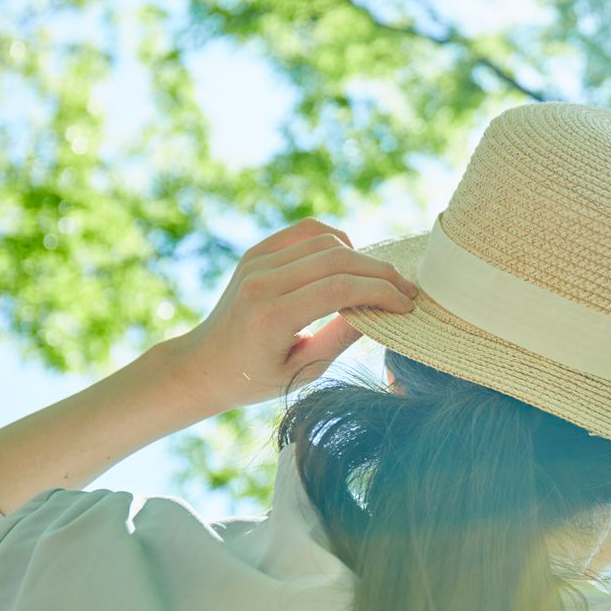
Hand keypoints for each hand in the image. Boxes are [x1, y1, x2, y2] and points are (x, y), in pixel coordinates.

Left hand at [170, 217, 418, 412]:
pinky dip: (336, 241)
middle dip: (381, 273)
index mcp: (271, 315)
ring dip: (362, 257)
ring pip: (327, 240)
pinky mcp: (257, 252)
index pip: (340, 288)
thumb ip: (341, 339)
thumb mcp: (304, 371)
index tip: (406, 305)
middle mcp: (261, 281)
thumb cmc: (255, 378)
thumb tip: (381, 311)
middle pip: (338, 259)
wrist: (204, 364)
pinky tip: (349, 261)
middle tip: (407, 291)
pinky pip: (307, 232)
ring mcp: (256, 261)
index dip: (381, 292)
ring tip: (380, 281)